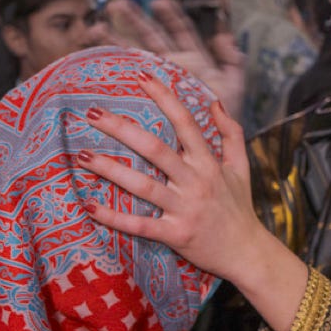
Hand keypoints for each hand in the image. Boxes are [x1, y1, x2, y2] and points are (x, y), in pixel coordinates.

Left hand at [77, 71, 257, 281]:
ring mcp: (185, 209)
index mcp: (209, 163)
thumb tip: (215, 102)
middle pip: (155, 149)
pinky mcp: (176, 234)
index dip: (164, 98)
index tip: (142, 78)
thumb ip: (231, 133)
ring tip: (84, 156)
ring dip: (111, 170)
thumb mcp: (241, 167)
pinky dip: (115, 218)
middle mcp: (196, 182)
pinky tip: (90, 207)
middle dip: (123, 128)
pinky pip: (141, 225)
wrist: (247, 253)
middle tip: (93, 112)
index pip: (185, 123)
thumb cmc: (239, 208)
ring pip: (143, 185)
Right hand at [102, 0, 244, 121]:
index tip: (159, 3)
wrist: (211, 143)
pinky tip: (94, 62)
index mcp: (192, 59)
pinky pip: (125, 83)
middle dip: (135, 21)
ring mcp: (157, 81)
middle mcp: (171, 66)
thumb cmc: (224, 116)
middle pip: (151, 37)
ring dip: (115, 41)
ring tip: (95, 30)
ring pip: (133, 56)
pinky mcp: (146, 98)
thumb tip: (225, 37)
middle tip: (117, 5)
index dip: (171, 16)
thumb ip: (231, 61)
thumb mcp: (233, 87)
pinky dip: (110, 72)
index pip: (180, 32)